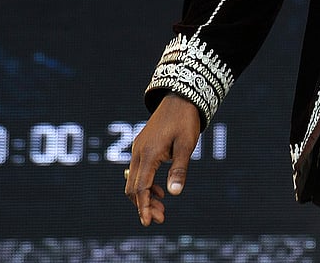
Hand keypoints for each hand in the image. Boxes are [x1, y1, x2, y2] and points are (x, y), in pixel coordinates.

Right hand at [124, 93, 200, 225]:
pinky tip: (158, 191)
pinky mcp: (142, 145)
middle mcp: (139, 152)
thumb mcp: (186, 146)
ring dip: (145, 195)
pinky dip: (145, 183)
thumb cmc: (185, 121)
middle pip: (133, 187)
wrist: (180, 97)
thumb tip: (174, 194)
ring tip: (162, 207)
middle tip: (161, 218)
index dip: (144, 207)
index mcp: (149, 153)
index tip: (148, 223)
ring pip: (134, 180)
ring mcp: (138, 148)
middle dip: (144, 205)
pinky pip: (138, 170)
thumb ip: (179, 170)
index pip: (141, 187)